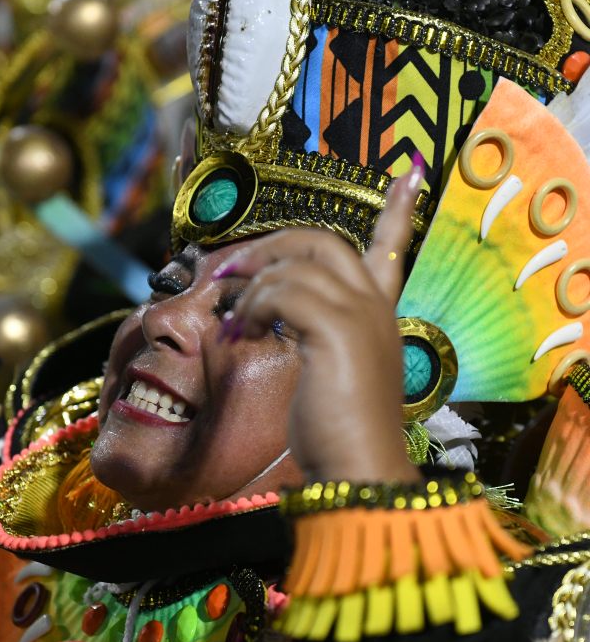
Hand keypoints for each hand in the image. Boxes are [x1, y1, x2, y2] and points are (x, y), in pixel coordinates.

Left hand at [215, 166, 424, 483]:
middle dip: (271, 245)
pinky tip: (243, 331)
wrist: (358, 469)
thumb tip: (264, 317)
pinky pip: (284, 292)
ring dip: (253, 283)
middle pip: (322, 241)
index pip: (391, 248)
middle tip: (231, 268)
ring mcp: (359, 315)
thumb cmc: (339, 429)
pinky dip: (255, 306)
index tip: (409, 172)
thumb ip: (310, 334)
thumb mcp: (329, 372)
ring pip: (297, 263)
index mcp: (378, 314)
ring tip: (232, 315)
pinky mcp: (336, 330)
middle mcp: (374, 306)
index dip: (396, 210)